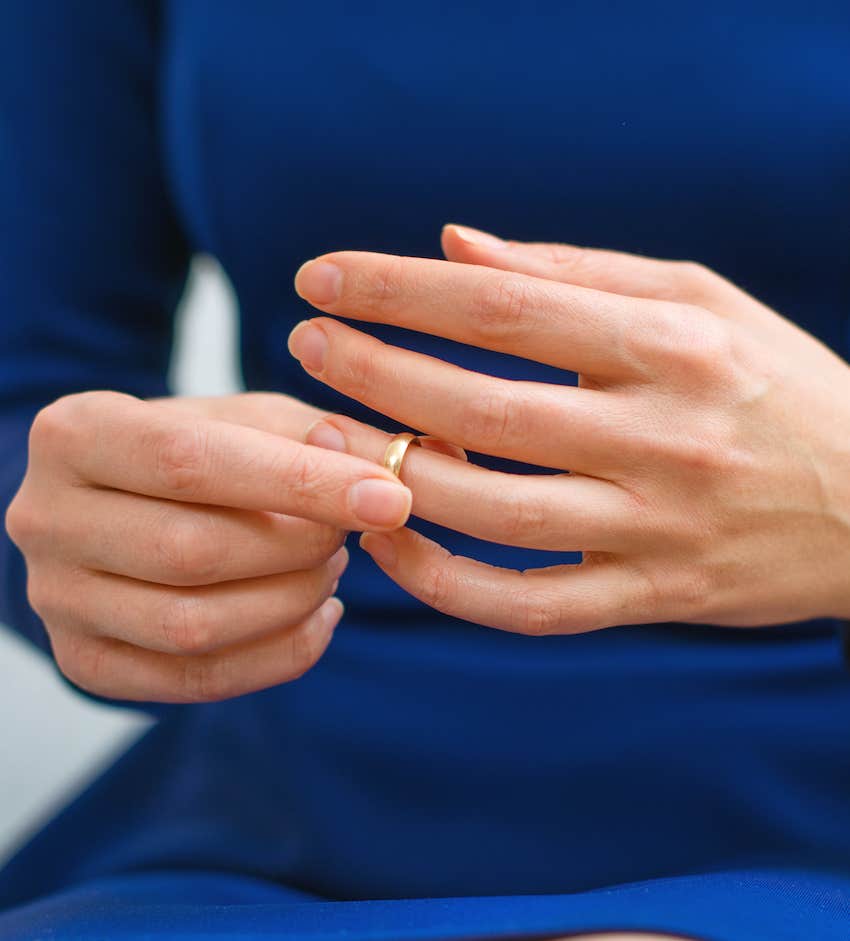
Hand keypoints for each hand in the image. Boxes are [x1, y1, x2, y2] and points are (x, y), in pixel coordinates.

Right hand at [4, 391, 416, 701]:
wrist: (125, 504)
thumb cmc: (198, 450)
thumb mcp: (250, 419)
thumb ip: (316, 434)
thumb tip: (382, 468)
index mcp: (74, 433)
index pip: (192, 461)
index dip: (300, 483)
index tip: (389, 496)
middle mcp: (44, 518)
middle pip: (191, 552)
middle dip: (298, 547)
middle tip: (350, 533)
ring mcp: (56, 600)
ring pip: (193, 626)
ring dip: (292, 600)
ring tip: (331, 566)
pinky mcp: (85, 661)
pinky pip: (195, 680)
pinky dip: (279, 655)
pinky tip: (319, 617)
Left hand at [287, 225, 849, 634]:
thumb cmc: (775, 383)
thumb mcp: (697, 298)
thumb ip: (572, 270)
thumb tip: (453, 246)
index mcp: (671, 344)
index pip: (503, 305)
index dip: (398, 288)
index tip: (324, 277)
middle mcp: (661, 435)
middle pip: (479, 407)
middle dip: (373, 372)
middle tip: (305, 345)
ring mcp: (655, 527)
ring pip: (491, 512)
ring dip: (392, 477)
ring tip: (328, 439)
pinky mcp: (651, 598)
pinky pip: (527, 605)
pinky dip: (446, 584)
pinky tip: (390, 544)